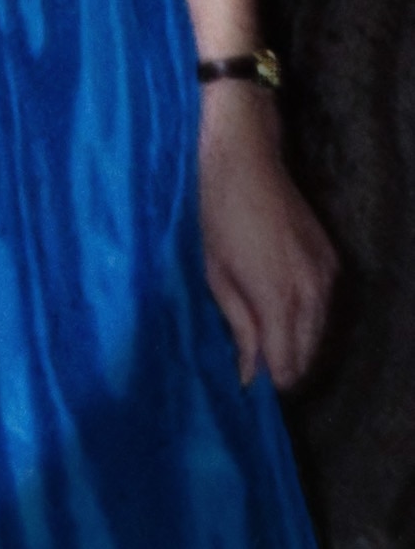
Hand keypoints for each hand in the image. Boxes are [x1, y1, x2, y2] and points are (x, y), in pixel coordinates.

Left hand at [198, 82, 334, 387]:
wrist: (245, 160)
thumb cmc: (216, 215)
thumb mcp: (216, 274)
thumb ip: (239, 326)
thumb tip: (250, 374)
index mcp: (280, 298)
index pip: (287, 363)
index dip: (269, 381)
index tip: (249, 388)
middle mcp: (314, 293)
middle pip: (309, 353)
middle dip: (285, 368)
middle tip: (255, 373)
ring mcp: (328, 276)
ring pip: (321, 333)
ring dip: (298, 346)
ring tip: (267, 350)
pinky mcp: (333, 262)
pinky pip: (325, 308)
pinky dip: (308, 321)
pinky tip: (284, 320)